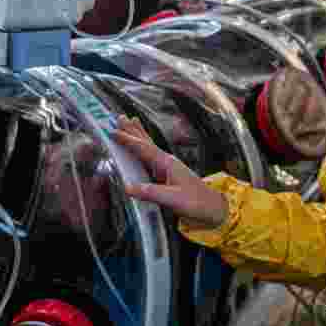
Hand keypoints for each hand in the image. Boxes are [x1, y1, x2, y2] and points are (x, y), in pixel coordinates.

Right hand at [112, 116, 229, 229]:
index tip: (113, 132)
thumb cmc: (195, 202)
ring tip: (130, 121)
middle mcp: (166, 162)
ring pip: (149, 148)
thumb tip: (126, 187)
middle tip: (119, 116)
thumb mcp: (172, 198)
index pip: (144, 149)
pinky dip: (143, 150)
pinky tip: (141, 148)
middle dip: (132, 130)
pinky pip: (150, 158)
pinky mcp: (167, 176)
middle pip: (146, 142)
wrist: (212, 208)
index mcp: (166, 163)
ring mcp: (167, 168)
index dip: (128, 140)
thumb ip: (150, 193)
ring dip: (138, 135)